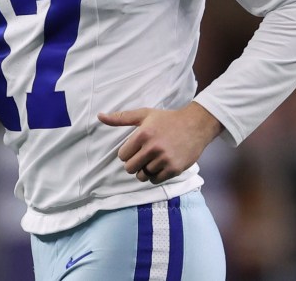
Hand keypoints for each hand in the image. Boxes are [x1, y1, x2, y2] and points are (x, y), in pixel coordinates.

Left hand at [97, 102, 222, 183]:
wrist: (195, 125)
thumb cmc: (167, 119)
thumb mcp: (144, 115)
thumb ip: (121, 117)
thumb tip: (99, 116)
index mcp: (143, 134)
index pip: (123, 156)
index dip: (127, 154)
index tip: (135, 149)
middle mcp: (153, 147)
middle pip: (130, 168)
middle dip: (134, 164)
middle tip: (142, 157)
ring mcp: (164, 159)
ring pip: (143, 176)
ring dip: (145, 170)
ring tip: (152, 160)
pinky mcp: (174, 168)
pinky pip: (156, 180)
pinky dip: (155, 176)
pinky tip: (160, 165)